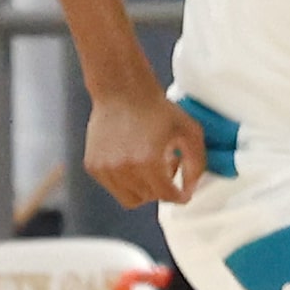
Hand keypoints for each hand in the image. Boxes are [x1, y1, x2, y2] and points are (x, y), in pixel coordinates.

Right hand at [85, 88, 205, 208]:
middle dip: (162, 187)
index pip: (167, 196)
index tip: (183, 192)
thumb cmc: (157, 109)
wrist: (122, 90)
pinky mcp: (93, 166)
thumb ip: (196, 164)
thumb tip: (189, 190)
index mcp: (148, 162)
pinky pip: (114, 188)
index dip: (179, 195)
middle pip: (150, 198)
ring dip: (144, 188)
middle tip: (166, 166)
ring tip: (149, 165)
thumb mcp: (190, 132)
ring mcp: (105, 169)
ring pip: (130, 198)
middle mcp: (124, 169)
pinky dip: (126, 181)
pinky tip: (133, 160)